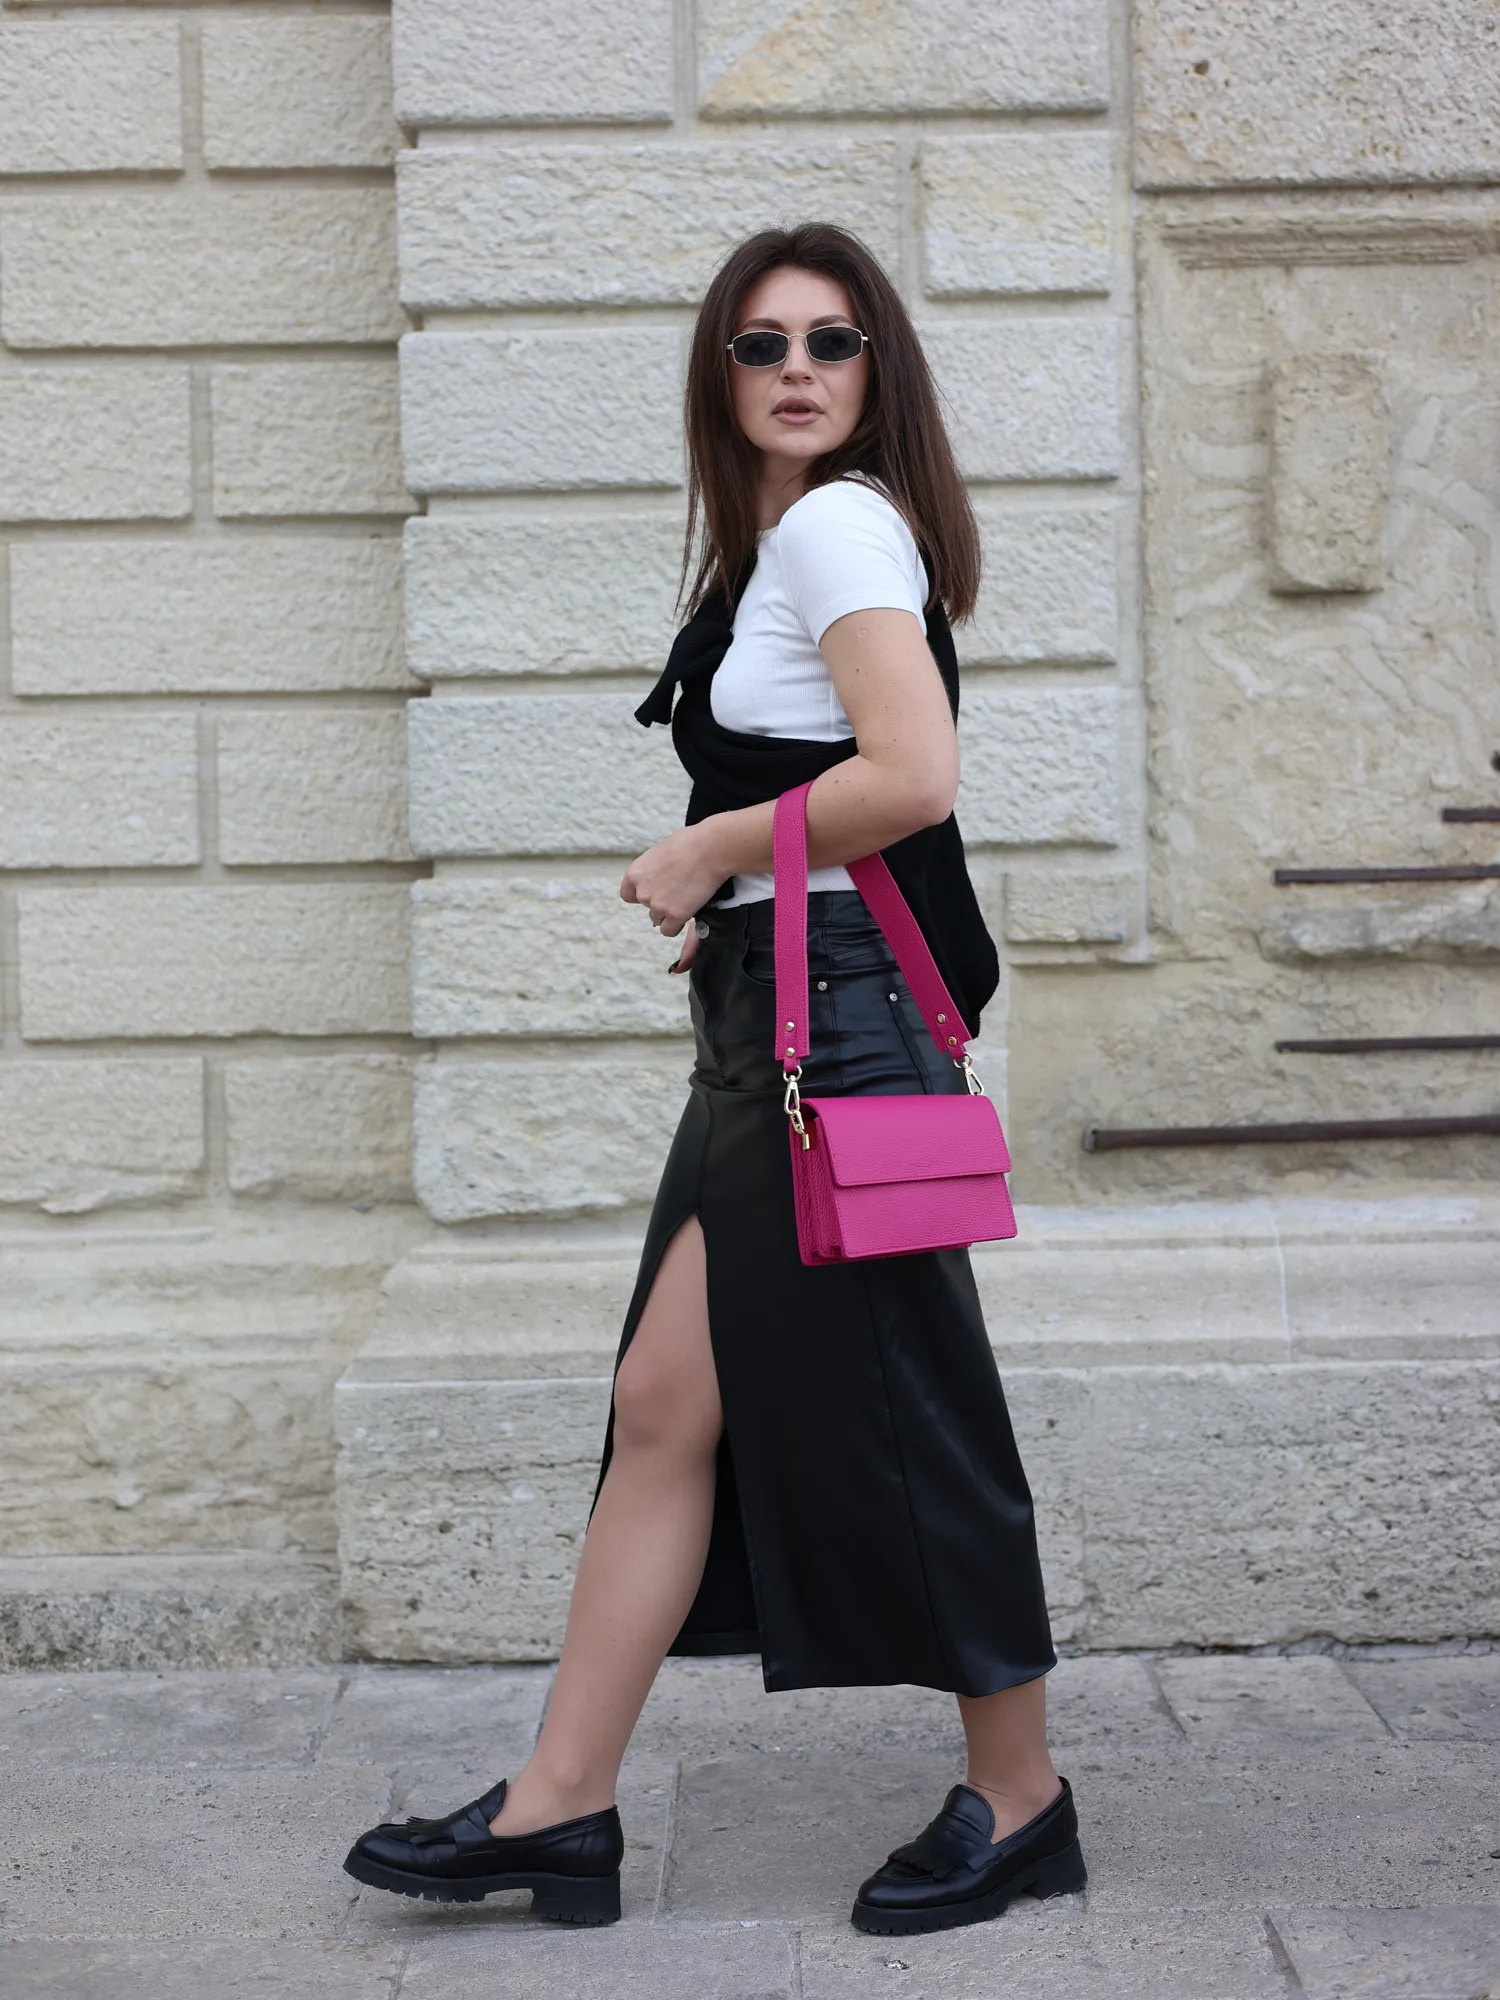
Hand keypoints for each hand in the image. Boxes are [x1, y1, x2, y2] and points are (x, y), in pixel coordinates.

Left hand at [620, 824, 724, 968]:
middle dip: (660, 902)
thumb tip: (661, 875)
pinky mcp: (675, 915)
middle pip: (647, 907)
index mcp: (635, 873)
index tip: (654, 892)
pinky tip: (686, 914)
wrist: (709, 851)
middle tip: (678, 891)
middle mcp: (642, 892)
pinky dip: (677, 925)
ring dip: (669, 913)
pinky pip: (669, 930)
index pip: (628, 894)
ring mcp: (658, 905)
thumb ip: (654, 868)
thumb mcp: (661, 852)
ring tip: (686, 900)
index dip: (641, 894)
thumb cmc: (690, 844)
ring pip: (658, 919)